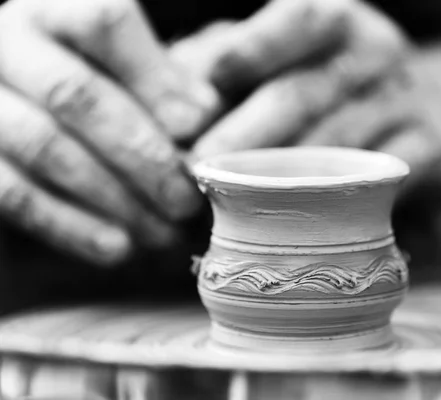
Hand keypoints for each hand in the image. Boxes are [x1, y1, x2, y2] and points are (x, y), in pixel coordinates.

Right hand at [0, 0, 215, 264]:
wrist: (35, 110)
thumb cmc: (104, 91)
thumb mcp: (134, 72)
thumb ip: (167, 84)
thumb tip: (199, 118)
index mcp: (57, 11)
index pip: (104, 22)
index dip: (156, 80)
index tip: (194, 130)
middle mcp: (9, 44)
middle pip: (76, 94)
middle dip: (141, 154)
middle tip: (186, 199)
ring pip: (46, 147)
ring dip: (115, 198)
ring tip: (163, 232)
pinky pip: (15, 194)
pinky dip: (73, 227)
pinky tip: (119, 247)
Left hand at [172, 0, 440, 194]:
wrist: (425, 111)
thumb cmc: (330, 86)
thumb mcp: (289, 58)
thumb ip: (227, 64)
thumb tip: (164, 99)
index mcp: (337, 18)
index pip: (296, 19)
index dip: (249, 50)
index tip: (202, 91)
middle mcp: (379, 50)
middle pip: (306, 91)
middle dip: (249, 133)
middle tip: (199, 167)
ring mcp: (413, 99)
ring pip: (342, 143)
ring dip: (285, 178)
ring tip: (236, 204)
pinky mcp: (439, 147)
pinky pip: (388, 180)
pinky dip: (344, 203)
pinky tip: (307, 223)